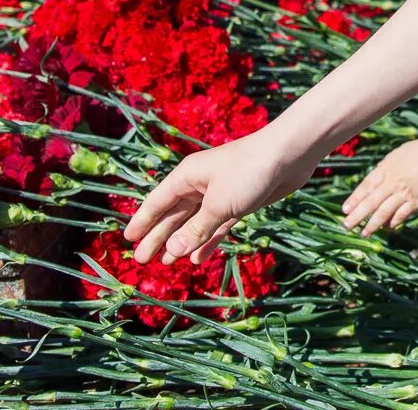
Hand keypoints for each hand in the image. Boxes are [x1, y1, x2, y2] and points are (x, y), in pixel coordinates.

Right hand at [124, 128, 316, 265]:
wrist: (289, 155)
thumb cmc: (249, 172)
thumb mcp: (219, 205)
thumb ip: (196, 230)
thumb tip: (172, 251)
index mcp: (187, 177)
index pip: (157, 203)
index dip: (142, 222)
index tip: (128, 239)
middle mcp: (200, 184)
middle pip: (173, 215)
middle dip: (157, 237)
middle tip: (141, 260)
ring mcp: (220, 194)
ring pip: (194, 222)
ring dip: (181, 242)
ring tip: (166, 262)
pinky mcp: (239, 203)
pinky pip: (216, 226)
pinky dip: (206, 241)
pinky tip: (197, 258)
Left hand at [342, 138, 417, 234]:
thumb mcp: (398, 154)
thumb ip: (386, 167)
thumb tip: (376, 177)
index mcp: (385, 169)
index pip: (365, 187)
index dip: (354, 199)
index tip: (345, 209)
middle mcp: (391, 183)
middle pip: (370, 202)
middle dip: (357, 215)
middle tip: (347, 225)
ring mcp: (403, 194)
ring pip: (383, 212)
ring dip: (372, 224)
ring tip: (364, 233)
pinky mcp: (416, 202)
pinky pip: (401, 215)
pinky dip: (393, 222)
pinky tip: (387, 228)